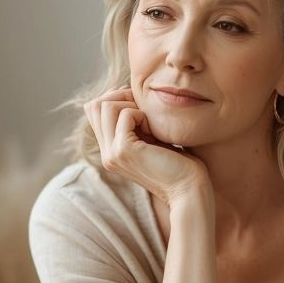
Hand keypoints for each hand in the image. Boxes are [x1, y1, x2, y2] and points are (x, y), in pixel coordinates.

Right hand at [84, 86, 209, 205]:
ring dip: (130, 104)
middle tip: (145, 107)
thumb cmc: (180, 164)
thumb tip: (127, 92)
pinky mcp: (123, 150)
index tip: (140, 104)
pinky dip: (141, 113)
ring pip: (104, 106)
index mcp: (111, 150)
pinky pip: (124, 114)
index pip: (94, 111)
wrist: (189, 189)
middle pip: (94, 106)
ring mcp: (112, 153)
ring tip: (149, 120)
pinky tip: (154, 129)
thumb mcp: (153, 138)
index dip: (115, 98)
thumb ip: (137, 123)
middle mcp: (106, 153)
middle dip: (121, 96)